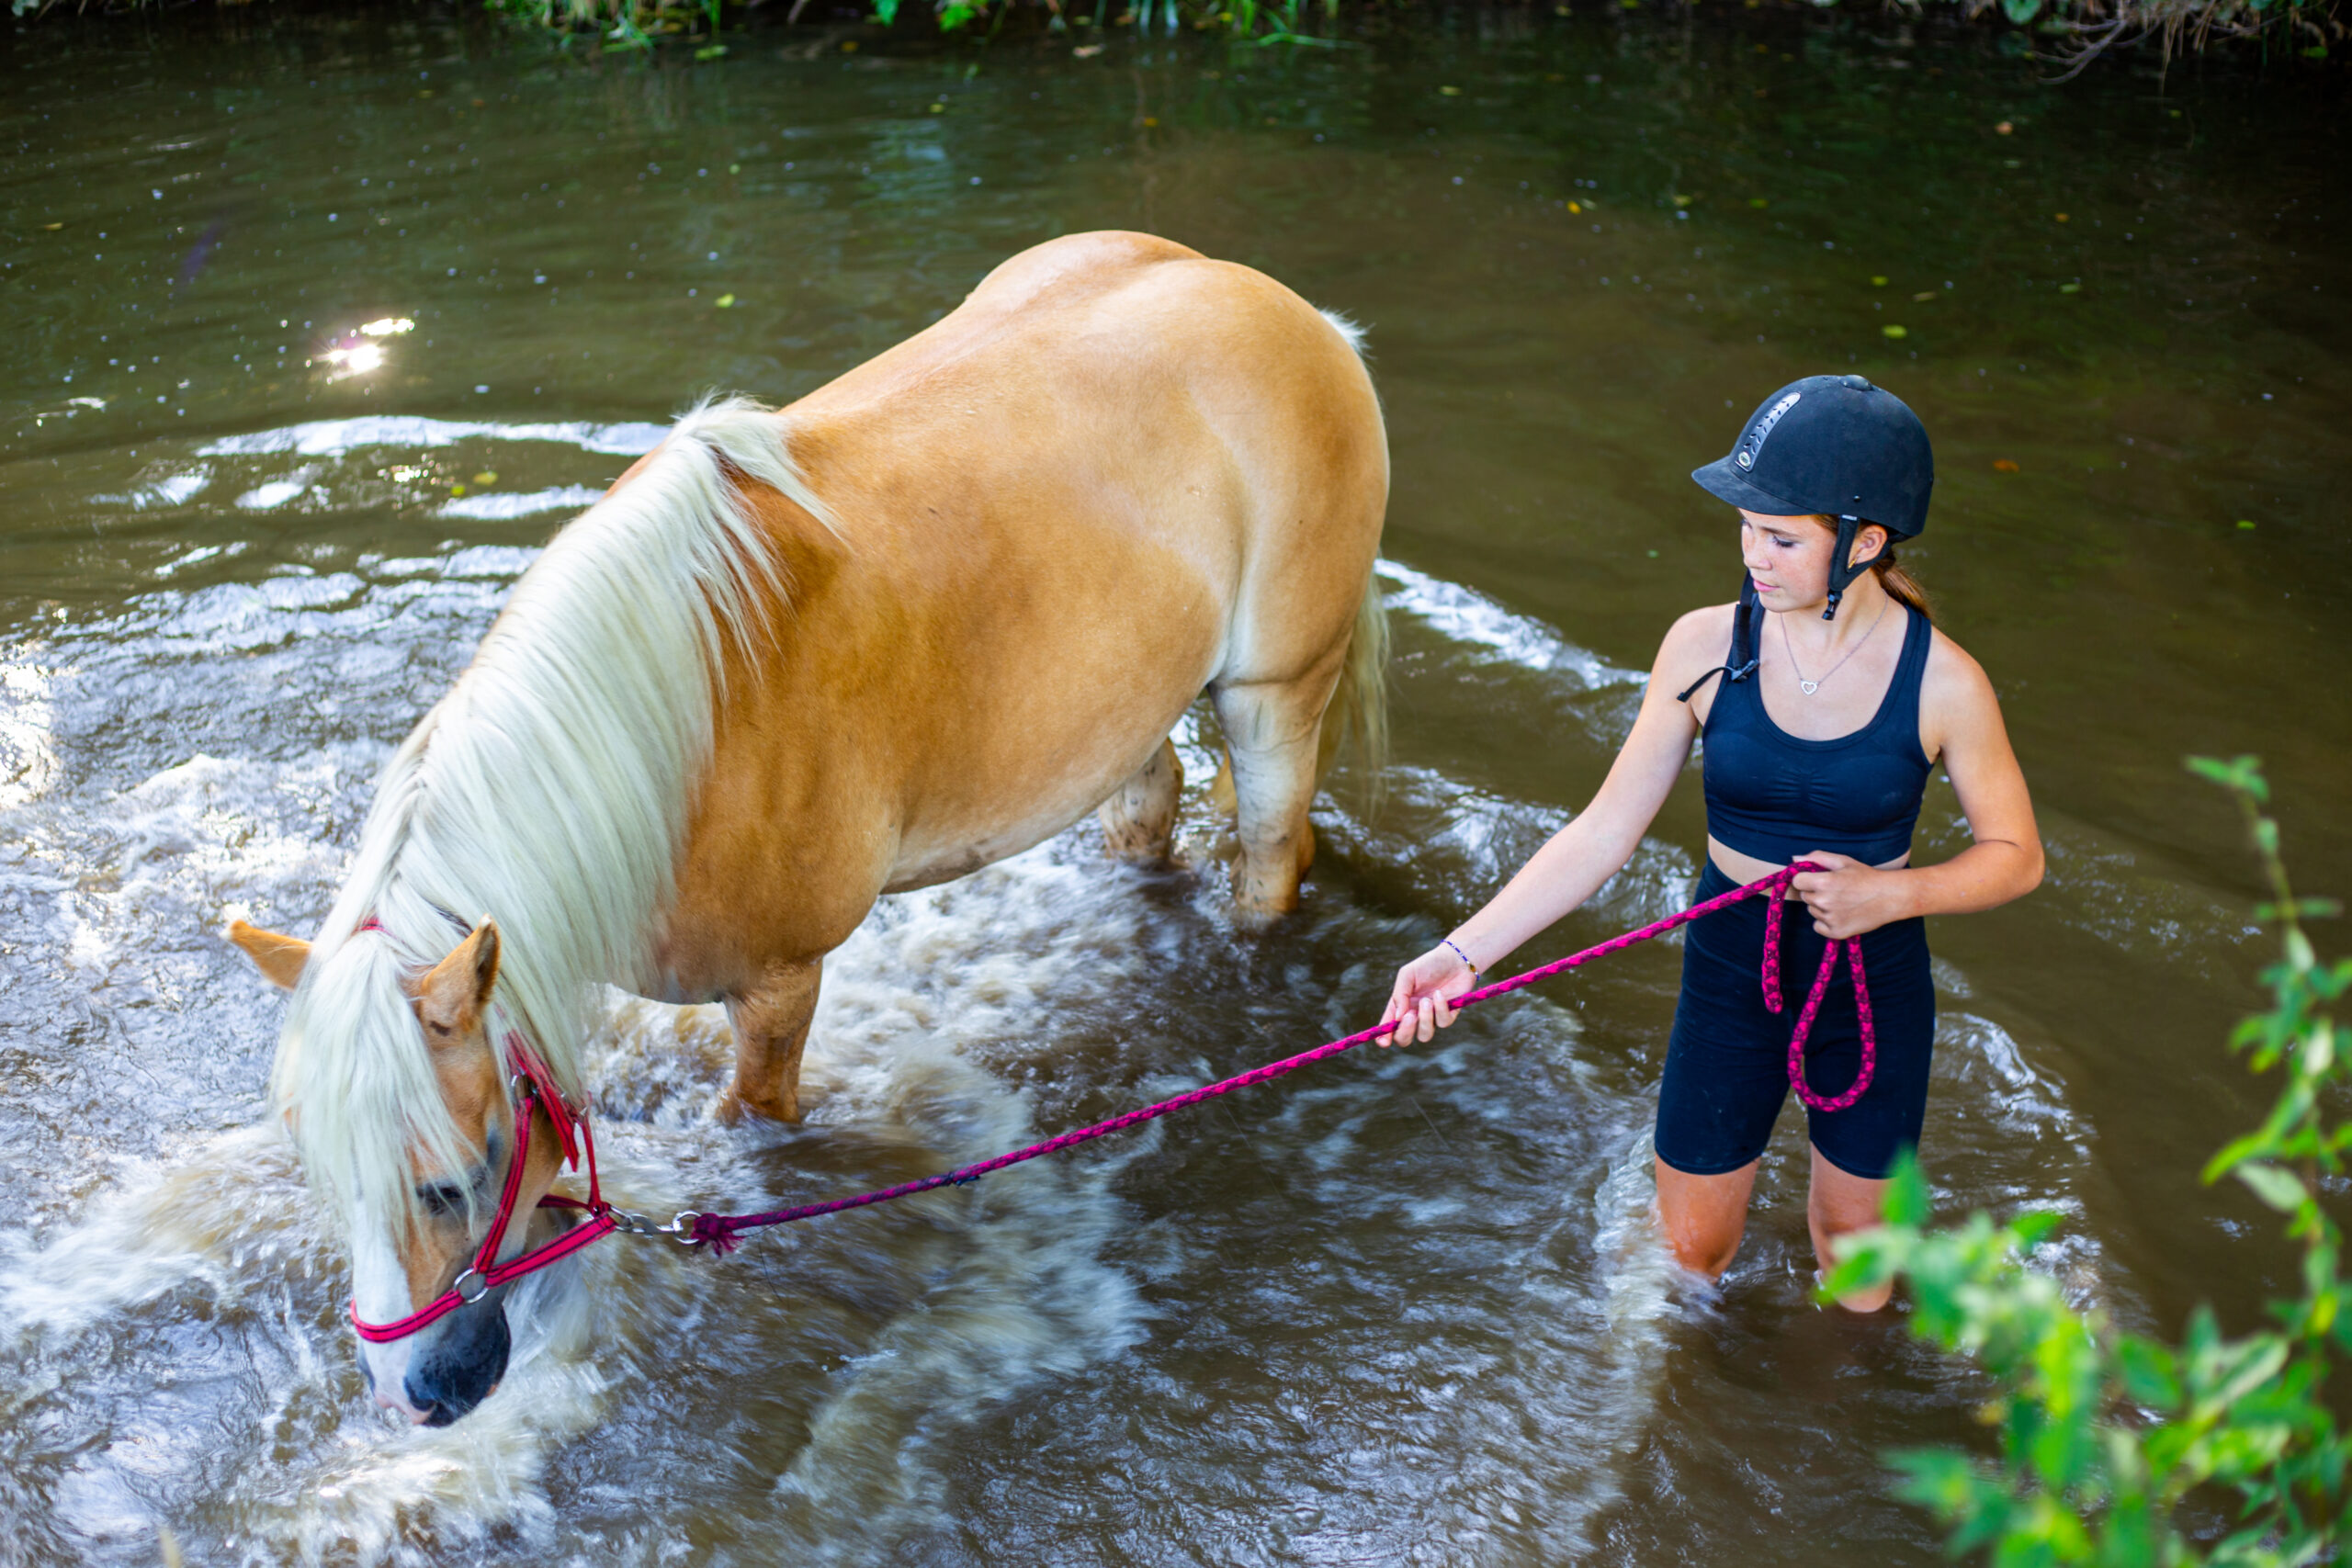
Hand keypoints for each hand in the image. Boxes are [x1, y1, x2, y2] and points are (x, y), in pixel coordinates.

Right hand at [1380, 943, 1478, 1046]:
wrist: (1455, 959)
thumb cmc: (1428, 965)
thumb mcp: (1407, 975)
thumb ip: (1400, 996)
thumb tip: (1398, 1019)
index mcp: (1400, 1006)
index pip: (1389, 1027)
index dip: (1384, 1038)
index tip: (1384, 1042)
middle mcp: (1414, 1015)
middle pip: (1404, 1039)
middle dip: (1405, 1032)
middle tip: (1410, 1016)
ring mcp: (1431, 1017)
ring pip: (1424, 1035)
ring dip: (1425, 1019)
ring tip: (1427, 1000)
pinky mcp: (1449, 1016)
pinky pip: (1442, 1023)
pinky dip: (1440, 1008)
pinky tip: (1440, 994)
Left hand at [1789, 851, 1910, 939]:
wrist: (1890, 897)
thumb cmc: (1866, 877)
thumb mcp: (1843, 861)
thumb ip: (1817, 857)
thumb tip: (1794, 858)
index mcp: (1824, 882)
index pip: (1797, 881)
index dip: (1806, 879)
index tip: (1817, 879)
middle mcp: (1824, 901)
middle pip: (1804, 896)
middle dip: (1815, 892)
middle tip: (1836, 890)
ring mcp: (1830, 918)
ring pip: (1812, 911)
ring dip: (1821, 907)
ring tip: (1842, 901)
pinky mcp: (1836, 932)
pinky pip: (1818, 926)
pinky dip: (1825, 922)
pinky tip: (1841, 914)